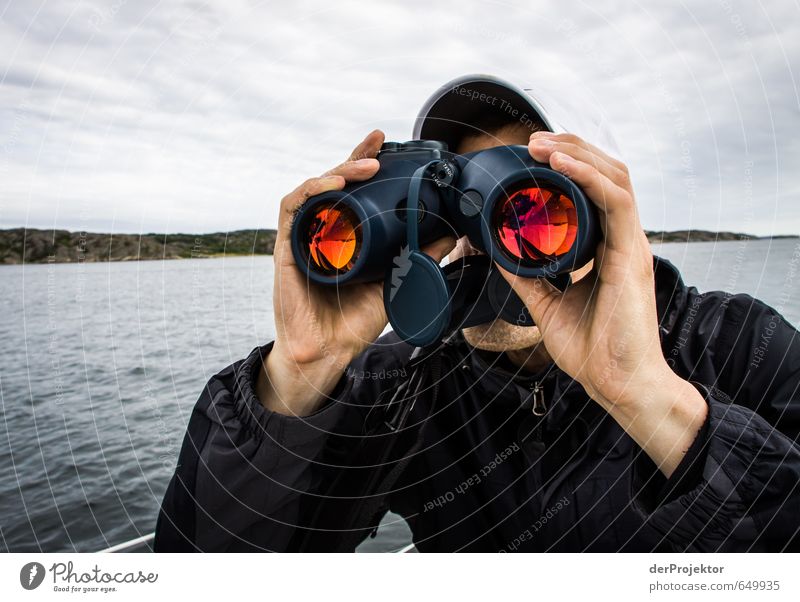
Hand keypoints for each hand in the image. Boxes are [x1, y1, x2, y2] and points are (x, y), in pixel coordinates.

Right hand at [262, 130, 455, 415]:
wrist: (328, 351)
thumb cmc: (355, 319)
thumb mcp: (398, 281)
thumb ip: (422, 256)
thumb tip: (453, 230)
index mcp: (347, 233)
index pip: (357, 190)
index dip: (369, 163)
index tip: (389, 144)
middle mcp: (324, 228)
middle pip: (337, 181)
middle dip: (358, 157)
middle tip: (380, 144)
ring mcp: (305, 235)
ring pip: (316, 187)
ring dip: (340, 170)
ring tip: (366, 166)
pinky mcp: (288, 246)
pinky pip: (293, 207)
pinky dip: (312, 190)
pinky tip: (333, 183)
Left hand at [496, 132, 706, 476]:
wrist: (619, 385)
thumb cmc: (592, 351)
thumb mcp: (548, 305)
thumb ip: (528, 278)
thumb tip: (500, 254)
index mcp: (606, 248)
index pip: (592, 191)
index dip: (566, 167)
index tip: (530, 159)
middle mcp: (622, 240)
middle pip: (604, 174)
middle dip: (569, 149)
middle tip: (530, 142)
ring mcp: (631, 244)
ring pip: (614, 176)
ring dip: (576, 152)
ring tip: (540, 144)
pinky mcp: (633, 255)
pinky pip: (616, 200)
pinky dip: (587, 175)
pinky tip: (560, 163)